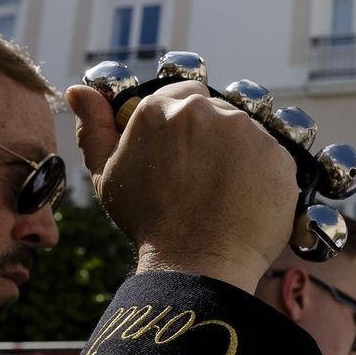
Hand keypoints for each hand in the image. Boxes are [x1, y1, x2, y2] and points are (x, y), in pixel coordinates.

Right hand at [67, 82, 297, 292]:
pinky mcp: (277, 154)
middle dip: (210, 135)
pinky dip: (262, 174)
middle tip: (202, 176)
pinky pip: (271, 157)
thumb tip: (79, 91)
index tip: (184, 150)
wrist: (197, 264)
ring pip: (244, 132)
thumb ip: (94, 129)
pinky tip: (246, 200)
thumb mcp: (107, 176)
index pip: (183, 93)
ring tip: (223, 192)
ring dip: (238, 153)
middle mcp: (204, 110)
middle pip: (215, 110)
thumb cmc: (149, 223)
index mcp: (160, 110)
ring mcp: (246, 131)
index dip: (184, 122)